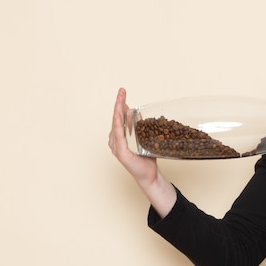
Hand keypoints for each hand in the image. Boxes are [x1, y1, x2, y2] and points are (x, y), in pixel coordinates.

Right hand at [108, 88, 175, 216]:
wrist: (150, 175)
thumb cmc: (146, 158)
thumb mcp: (143, 138)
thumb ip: (139, 126)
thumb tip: (138, 112)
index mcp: (120, 137)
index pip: (119, 117)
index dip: (120, 104)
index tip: (122, 92)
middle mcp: (115, 141)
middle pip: (116, 119)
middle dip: (118, 103)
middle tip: (121, 91)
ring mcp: (116, 147)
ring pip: (116, 125)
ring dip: (117, 111)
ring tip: (120, 99)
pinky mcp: (121, 153)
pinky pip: (119, 136)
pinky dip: (118, 124)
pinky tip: (119, 116)